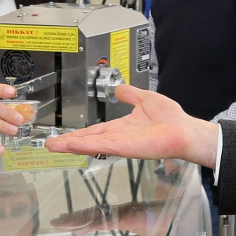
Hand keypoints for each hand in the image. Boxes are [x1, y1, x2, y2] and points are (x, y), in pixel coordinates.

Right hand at [45, 85, 218, 166]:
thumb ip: (130, 94)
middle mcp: (119, 138)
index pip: (95, 131)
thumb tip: (119, 88)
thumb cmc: (172, 119)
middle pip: (88, 140)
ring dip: (72, 146)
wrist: (186, 131)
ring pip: (91, 145)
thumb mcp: (145, 99)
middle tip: (49, 146)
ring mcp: (121, 144)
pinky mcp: (127, 148)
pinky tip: (74, 146)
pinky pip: (103, 146)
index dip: (78, 134)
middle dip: (68, 143)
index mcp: (122, 127)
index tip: (63, 137)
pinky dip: (87, 146)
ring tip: (54, 147)